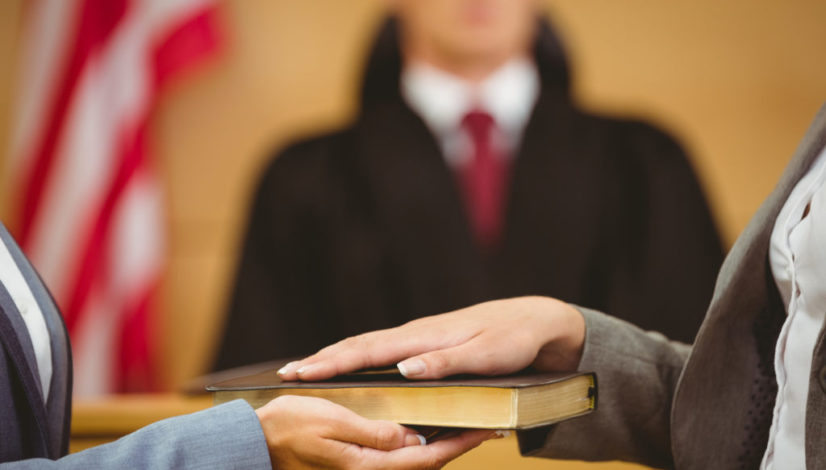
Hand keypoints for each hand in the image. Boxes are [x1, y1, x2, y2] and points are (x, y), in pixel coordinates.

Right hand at [256, 395, 494, 468]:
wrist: (255, 441)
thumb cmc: (288, 428)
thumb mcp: (333, 423)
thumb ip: (375, 433)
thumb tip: (413, 437)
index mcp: (370, 464)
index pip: (427, 456)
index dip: (460, 444)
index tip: (487, 430)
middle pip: (426, 460)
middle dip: (457, 444)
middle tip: (486, 426)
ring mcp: (363, 466)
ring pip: (412, 458)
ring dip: (438, 443)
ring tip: (463, 424)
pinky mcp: (356, 459)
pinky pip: (394, 453)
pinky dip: (415, 441)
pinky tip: (421, 427)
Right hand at [278, 296, 584, 381]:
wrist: (535, 320)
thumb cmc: (513, 340)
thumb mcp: (486, 355)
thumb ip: (446, 363)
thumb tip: (403, 370)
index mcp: (424, 337)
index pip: (368, 351)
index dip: (332, 363)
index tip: (300, 372)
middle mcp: (416, 334)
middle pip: (359, 345)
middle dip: (322, 359)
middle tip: (287, 374)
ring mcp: (419, 336)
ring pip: (368, 346)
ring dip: (335, 357)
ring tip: (306, 369)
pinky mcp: (426, 342)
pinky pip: (382, 349)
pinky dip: (358, 356)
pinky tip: (351, 365)